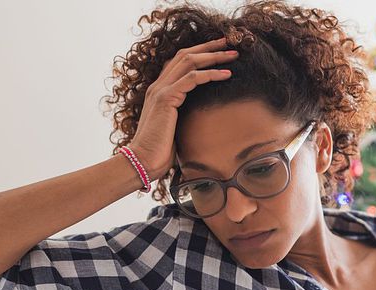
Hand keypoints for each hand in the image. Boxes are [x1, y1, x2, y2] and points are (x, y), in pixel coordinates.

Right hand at [129, 37, 238, 179]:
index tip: (220, 50)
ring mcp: (160, 90)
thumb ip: (184, 116)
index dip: (200, 52)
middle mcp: (158, 86)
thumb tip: (203, 117)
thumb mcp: (175, 128)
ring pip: (189, 61)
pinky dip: (211, 74)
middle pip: (186, 54)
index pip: (180, 62)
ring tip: (233, 55)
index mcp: (160, 91)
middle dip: (210, 47)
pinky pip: (192, 78)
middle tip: (230, 42)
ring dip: (214, 56)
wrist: (143, 161)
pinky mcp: (166, 99)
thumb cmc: (160, 151)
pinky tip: (226, 75)